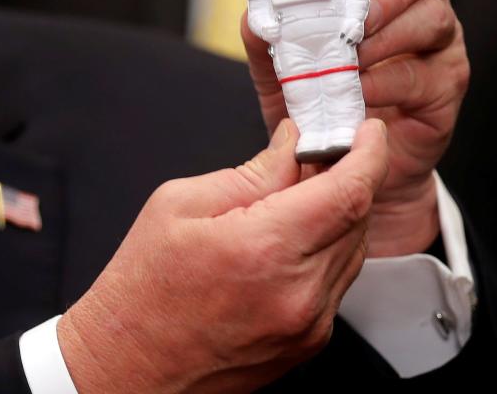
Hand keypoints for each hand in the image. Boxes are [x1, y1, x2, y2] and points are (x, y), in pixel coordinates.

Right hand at [58, 120, 388, 393]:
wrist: (128, 364)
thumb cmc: (142, 289)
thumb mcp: (177, 204)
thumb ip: (248, 174)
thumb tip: (290, 147)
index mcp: (263, 249)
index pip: (348, 192)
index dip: (368, 154)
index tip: (368, 131)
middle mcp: (297, 293)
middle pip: (357, 219)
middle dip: (347, 179)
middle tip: (317, 156)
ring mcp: (307, 325)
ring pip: (352, 252)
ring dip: (336, 217)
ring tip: (292, 200)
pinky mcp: (307, 344)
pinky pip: (335, 284)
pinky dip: (324, 253)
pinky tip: (286, 242)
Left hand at [242, 0, 467, 256]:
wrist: (334, 156)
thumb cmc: (313, 96)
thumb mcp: (276, 61)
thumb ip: (265, 29)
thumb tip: (257, 3)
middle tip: (352, 14)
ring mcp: (440, 41)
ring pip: (432, 16)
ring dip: (381, 36)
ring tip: (345, 60)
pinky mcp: (446, 85)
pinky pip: (422, 72)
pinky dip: (383, 81)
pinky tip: (357, 92)